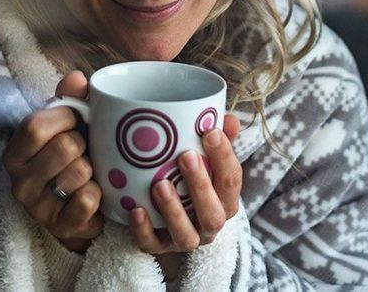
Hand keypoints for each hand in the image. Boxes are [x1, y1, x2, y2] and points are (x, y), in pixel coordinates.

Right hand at [3, 71, 103, 252]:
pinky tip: (93, 192)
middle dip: (84, 144)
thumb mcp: (64, 126)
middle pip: (64, 146)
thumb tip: (77, 78)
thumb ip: (68, 99)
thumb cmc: (68, 159)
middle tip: (84, 150)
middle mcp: (18, 180)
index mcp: (14, 151)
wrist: (75, 210)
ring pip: (80, 172)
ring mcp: (37, 206)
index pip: (36, 125)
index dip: (66, 117)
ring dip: (93, 169)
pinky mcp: (59, 225)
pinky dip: (99, 193)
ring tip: (88, 172)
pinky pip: (88, 199)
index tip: (76, 120)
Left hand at [129, 114, 241, 262]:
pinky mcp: (160, 248)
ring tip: (160, 185)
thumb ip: (217, 141)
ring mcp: (185, 239)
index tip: (211, 132)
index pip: (231, 181)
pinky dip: (143, 230)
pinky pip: (152, 245)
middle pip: (213, 212)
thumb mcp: (206, 161)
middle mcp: (210, 224)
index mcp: (225, 201)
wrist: (169, 220)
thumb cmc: (190, 181)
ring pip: (185, 234)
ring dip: (173, 210)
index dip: (224, 157)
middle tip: (186, 156)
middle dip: (200, 185)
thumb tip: (229, 118)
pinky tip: (136, 210)